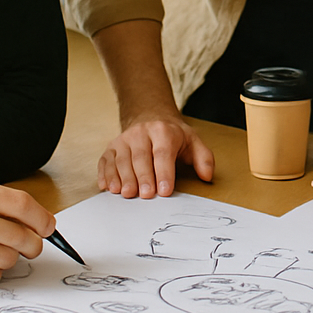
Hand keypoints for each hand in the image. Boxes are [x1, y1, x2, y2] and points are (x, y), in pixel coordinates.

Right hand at [98, 111, 214, 197]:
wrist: (150, 117)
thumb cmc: (172, 136)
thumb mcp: (192, 141)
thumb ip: (203, 158)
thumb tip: (207, 176)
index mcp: (164, 132)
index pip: (163, 153)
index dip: (163, 173)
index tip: (164, 191)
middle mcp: (141, 133)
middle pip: (140, 157)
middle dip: (143, 177)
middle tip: (145, 195)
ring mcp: (124, 140)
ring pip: (122, 159)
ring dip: (123, 178)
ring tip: (126, 194)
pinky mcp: (111, 147)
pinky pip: (106, 160)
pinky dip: (105, 174)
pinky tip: (107, 187)